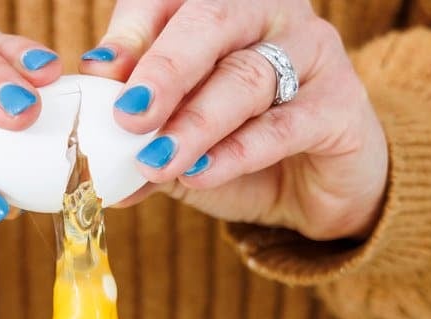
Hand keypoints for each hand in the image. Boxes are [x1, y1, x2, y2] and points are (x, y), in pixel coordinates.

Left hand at [80, 0, 386, 240]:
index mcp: (220, 7)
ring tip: (156, 160)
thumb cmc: (237, 145)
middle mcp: (268, 13)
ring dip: (196, 123)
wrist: (312, 188)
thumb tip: (90, 142)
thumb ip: (141, 129)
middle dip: (165, 68)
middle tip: (128, 114)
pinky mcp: (340, 104)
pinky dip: (237, 153)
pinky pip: (284, 125)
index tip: (99, 72)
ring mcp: (312, 52)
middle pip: (212, 22)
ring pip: (246, 77)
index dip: (132, 32)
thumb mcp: (178, 133)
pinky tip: (200, 175)